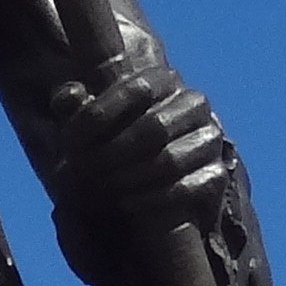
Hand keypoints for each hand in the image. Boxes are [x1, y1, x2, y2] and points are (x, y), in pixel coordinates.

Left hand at [55, 55, 235, 224]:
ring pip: (169, 160)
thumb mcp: (87, 122)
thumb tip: (69, 96)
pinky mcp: (216, 175)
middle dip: (110, 154)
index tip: (69, 142)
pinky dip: (151, 200)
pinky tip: (124, 205)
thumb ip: (73, 106)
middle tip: (80, 174)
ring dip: (127, 179)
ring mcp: (210, 139)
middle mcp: (194, 103)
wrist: (145, 181)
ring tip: (96, 192)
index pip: (135, 89)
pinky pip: (186, 189)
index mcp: (164, 79)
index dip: (99, 115)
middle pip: (153, 127)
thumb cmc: (111, 141)